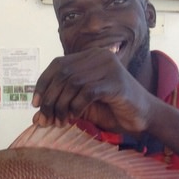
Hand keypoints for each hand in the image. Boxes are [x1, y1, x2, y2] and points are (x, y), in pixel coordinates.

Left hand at [32, 47, 153, 133]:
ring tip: (61, 121)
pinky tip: (75, 117)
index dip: (43, 83)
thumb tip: (36, 116)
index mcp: (90, 56)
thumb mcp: (81, 106)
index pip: (58, 64)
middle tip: (47, 119)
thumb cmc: (112, 110)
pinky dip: (76, 106)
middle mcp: (99, 56)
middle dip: (50, 99)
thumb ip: (61, 106)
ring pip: (73, 83)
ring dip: (62, 105)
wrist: (143, 117)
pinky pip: (87, 92)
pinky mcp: (116, 82)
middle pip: (63, 74)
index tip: (35, 103)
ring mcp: (110, 67)